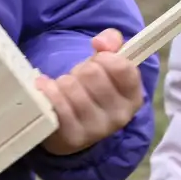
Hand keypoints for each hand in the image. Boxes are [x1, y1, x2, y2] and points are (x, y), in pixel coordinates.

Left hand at [37, 29, 144, 155]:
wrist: (71, 126)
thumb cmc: (91, 89)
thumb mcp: (106, 64)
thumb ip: (111, 41)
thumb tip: (101, 42)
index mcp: (133, 97)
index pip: (123, 68)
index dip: (105, 57)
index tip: (98, 59)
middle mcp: (119, 117)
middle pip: (92, 73)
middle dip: (81, 69)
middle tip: (79, 78)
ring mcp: (96, 130)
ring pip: (71, 86)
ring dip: (63, 82)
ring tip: (65, 89)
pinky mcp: (72, 138)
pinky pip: (55, 103)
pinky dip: (48, 91)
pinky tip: (48, 91)